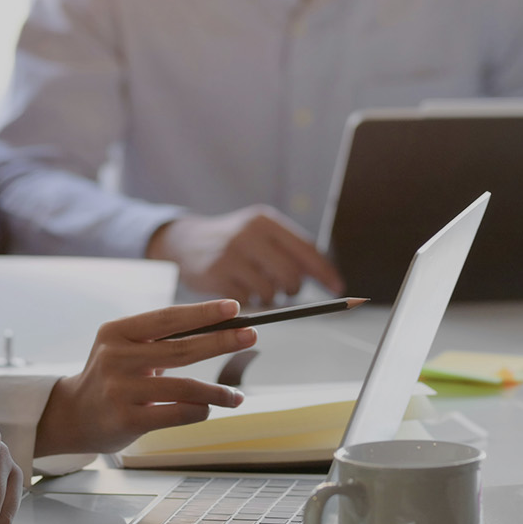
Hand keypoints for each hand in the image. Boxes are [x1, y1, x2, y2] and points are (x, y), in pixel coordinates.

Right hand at [34, 300, 254, 456]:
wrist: (72, 416)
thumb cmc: (110, 378)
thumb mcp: (123, 349)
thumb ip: (160, 341)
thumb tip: (218, 330)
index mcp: (116, 332)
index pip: (167, 318)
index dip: (203, 312)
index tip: (234, 308)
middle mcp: (115, 357)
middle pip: (180, 348)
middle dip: (221, 341)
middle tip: (250, 336)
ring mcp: (120, 389)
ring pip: (184, 386)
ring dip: (217, 391)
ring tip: (236, 396)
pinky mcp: (126, 419)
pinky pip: (176, 413)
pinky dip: (199, 410)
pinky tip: (209, 409)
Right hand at [147, 206, 344, 303]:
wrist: (185, 241)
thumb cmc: (233, 242)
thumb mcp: (259, 233)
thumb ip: (288, 250)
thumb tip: (326, 277)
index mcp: (265, 221)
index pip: (306, 248)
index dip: (324, 271)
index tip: (337, 287)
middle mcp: (249, 233)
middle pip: (290, 274)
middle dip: (292, 289)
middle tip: (286, 291)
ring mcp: (230, 254)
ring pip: (269, 291)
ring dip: (269, 298)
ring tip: (259, 289)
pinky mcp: (215, 274)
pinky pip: (247, 301)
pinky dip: (248, 302)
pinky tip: (240, 292)